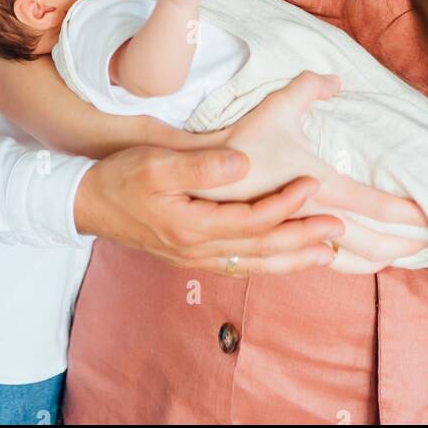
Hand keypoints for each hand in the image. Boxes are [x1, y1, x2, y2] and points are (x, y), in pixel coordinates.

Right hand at [73, 71, 427, 275]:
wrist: (87, 203)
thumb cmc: (121, 178)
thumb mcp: (156, 163)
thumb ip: (201, 166)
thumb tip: (243, 162)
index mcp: (193, 226)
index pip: (253, 219)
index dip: (287, 204)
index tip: (313, 184)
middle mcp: (199, 250)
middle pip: (263, 249)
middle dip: (303, 240)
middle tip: (340, 230)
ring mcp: (196, 258)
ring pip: (254, 263)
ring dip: (292, 259)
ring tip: (326, 253)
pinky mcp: (192, 256)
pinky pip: (239, 265)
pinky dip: (268, 264)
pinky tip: (283, 260)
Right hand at [192, 71, 427, 273]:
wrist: (197, 180)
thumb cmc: (238, 142)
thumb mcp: (275, 106)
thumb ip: (308, 88)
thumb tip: (337, 80)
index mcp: (318, 186)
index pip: (375, 205)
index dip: (407, 212)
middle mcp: (312, 219)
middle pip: (370, 242)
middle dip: (402, 243)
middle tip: (427, 241)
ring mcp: (296, 238)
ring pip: (346, 260)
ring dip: (377, 258)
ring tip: (399, 254)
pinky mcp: (280, 247)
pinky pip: (321, 264)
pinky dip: (345, 265)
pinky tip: (349, 260)